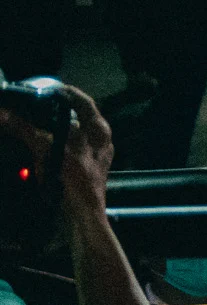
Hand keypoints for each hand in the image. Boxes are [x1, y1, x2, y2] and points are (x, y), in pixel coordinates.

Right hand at [0, 84, 111, 220]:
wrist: (83, 216)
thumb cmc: (72, 179)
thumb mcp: (46, 150)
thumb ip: (25, 129)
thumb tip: (3, 114)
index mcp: (97, 129)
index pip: (82, 100)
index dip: (63, 92)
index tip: (44, 89)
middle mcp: (99, 140)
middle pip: (75, 118)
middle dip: (52, 115)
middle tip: (32, 110)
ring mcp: (94, 155)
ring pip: (70, 137)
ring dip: (50, 135)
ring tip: (33, 133)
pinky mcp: (85, 169)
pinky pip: (67, 153)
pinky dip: (52, 151)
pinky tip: (39, 154)